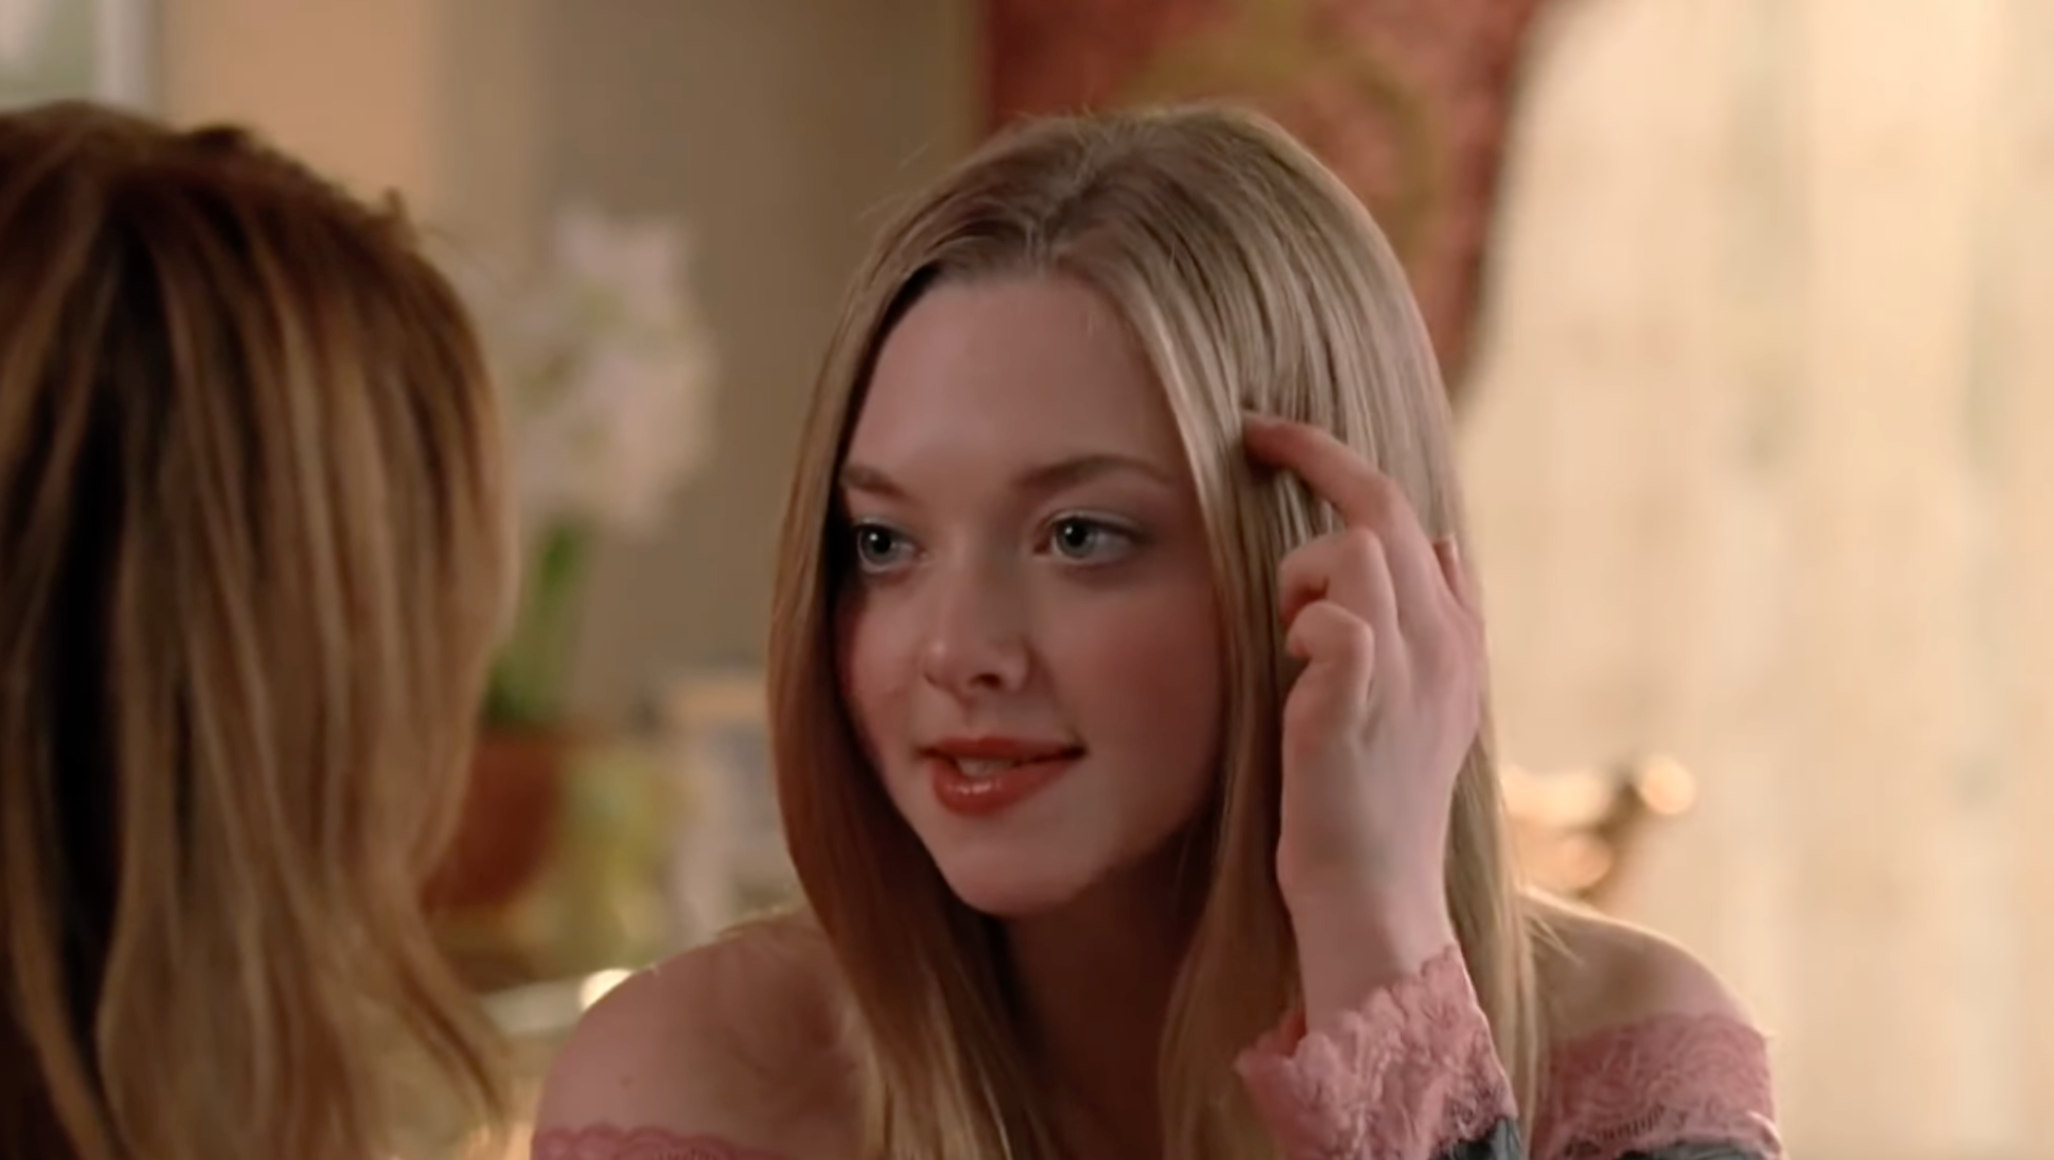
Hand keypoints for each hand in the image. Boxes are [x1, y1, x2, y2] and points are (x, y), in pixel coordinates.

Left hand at [1242, 413, 1483, 1020]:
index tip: (1288, 439)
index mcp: (1456, 637)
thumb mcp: (1424, 704)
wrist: (1372, 895)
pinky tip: (1295, 677)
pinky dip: (1300, 629)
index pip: (1415, 517)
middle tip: (1256, 431)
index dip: (1350, 468)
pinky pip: (1331, 618)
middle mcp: (1443, 642)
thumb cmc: (1372, 803)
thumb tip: (1439, 543)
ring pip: (1355, 550)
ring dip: (1301, 577)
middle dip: (1316, 453)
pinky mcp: (1358, 699)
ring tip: (1289, 638)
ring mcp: (1407, 669)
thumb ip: (1433, 624)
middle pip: (1387, 506)